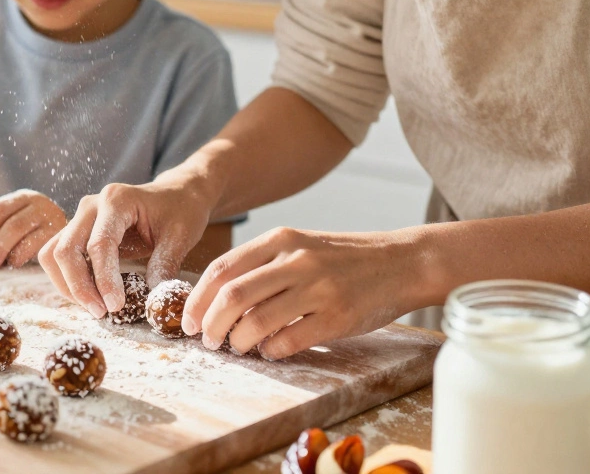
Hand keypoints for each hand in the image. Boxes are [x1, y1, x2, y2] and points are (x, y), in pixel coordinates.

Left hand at [0, 189, 65, 268]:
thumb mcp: (9, 224)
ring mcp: (51, 215)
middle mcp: (38, 202)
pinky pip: (36, 243)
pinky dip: (20, 254)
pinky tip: (12, 264)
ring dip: (1, 249)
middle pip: (7, 219)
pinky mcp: (61, 232)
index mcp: (22, 197)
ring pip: (19, 228)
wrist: (74, 239)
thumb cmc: (33, 235)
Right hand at [38, 175, 213, 318]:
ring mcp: (81, 215)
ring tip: (94, 306)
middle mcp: (91, 205)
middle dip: (79, 286)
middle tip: (101, 312)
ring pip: (54, 253)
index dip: (103, 279)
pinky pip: (60, 254)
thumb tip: (152, 303)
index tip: (115, 306)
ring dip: (68, 284)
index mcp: (117, 200)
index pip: (99, 244)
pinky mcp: (78, 228)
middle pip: (67, 249)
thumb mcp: (180, 236)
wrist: (176, 193)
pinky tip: (91, 294)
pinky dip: (68, 278)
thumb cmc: (181, 211)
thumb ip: (165, 265)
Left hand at [181, 226, 423, 358]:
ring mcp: (318, 288)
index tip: (189, 320)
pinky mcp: (337, 316)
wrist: (401, 262)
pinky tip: (270, 351)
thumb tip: (217, 301)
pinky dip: (271, 350)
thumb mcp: (301, 246)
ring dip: (238, 341)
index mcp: (281, 239)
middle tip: (207, 340)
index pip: (223, 268)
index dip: (198, 298)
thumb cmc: (343, 260)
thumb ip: (264, 265)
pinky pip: (290, 339)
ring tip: (237, 347)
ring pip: (257, 320)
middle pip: (232, 295)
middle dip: (210, 323)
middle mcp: (296, 259)